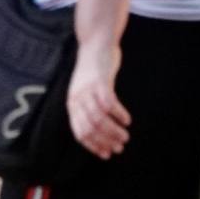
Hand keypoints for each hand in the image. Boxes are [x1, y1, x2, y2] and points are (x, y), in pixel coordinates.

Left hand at [66, 41, 130, 159]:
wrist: (94, 44)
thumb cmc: (92, 71)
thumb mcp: (84, 91)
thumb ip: (88, 109)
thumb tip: (99, 133)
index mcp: (72, 103)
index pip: (79, 132)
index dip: (94, 146)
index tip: (107, 154)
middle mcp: (77, 98)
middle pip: (90, 128)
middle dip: (106, 141)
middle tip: (120, 146)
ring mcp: (88, 90)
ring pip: (99, 119)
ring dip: (114, 131)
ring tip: (125, 136)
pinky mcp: (100, 81)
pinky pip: (109, 104)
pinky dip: (119, 114)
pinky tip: (127, 119)